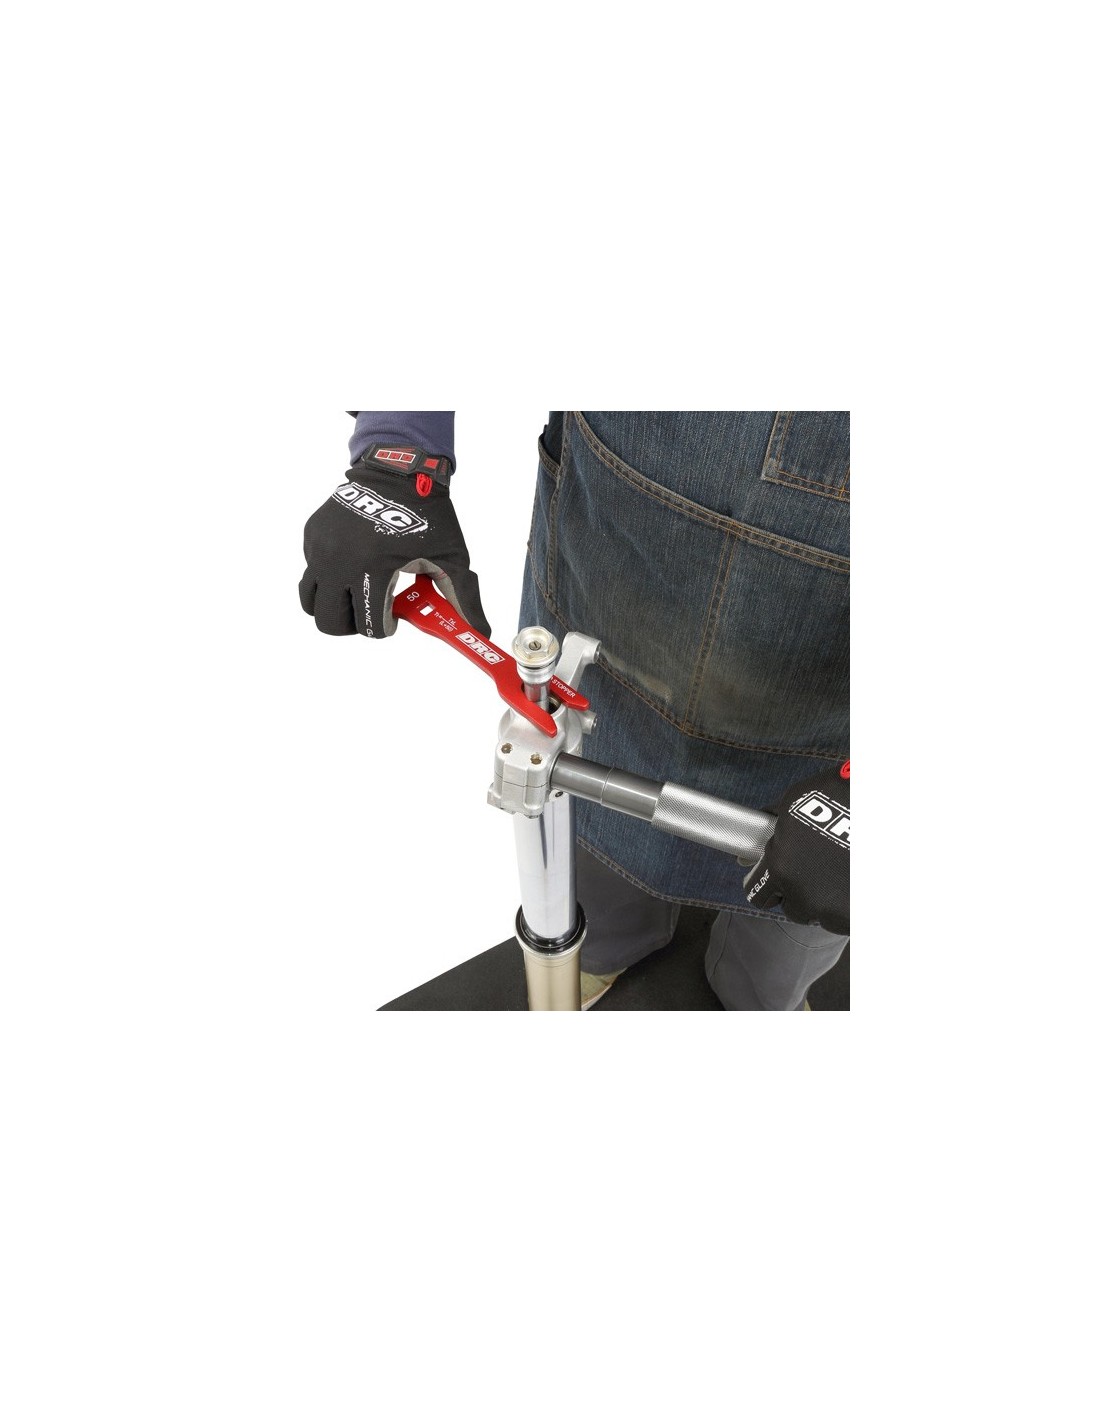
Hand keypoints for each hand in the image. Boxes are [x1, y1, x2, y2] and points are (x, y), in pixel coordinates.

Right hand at [299, 445, 489, 638]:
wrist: (399, 470)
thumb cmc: (429, 515)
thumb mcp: (451, 558)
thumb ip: (464, 598)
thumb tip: (480, 633)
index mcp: (373, 569)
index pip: (368, 626)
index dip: (384, 629)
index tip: (395, 619)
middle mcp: (339, 561)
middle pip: (330, 622)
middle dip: (353, 625)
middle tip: (371, 612)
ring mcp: (320, 548)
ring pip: (310, 601)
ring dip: (333, 607)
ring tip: (356, 596)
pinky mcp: (312, 537)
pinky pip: (311, 572)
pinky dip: (328, 579)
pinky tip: (353, 566)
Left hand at [744, 761, 848, 934]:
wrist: (884, 807)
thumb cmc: (838, 798)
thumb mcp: (793, 803)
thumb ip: (770, 827)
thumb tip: (750, 844)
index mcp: (780, 867)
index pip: (758, 893)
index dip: (768, 883)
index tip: (777, 878)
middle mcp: (803, 895)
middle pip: (793, 907)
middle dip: (802, 891)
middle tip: (820, 869)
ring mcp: (832, 911)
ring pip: (822, 914)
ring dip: (829, 899)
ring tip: (844, 871)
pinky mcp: (856, 918)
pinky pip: (846, 919)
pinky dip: (850, 905)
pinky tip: (856, 881)